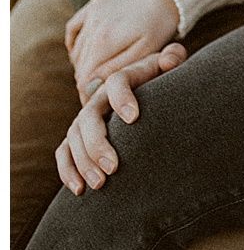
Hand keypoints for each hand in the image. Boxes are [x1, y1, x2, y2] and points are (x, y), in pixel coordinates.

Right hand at [55, 43, 185, 194]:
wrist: (148, 95)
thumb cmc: (163, 82)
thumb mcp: (169, 69)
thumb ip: (172, 60)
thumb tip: (170, 58)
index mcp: (123, 78)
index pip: (117, 82)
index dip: (122, 98)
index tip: (134, 118)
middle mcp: (99, 97)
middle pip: (89, 117)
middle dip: (97, 144)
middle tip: (114, 167)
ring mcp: (85, 118)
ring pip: (74, 138)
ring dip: (83, 163)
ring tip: (100, 184)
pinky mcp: (78, 137)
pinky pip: (65, 152)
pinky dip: (68, 171)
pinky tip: (79, 190)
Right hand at [65, 0, 181, 102]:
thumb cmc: (162, 23)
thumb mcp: (146, 51)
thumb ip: (117, 69)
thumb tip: (90, 86)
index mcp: (103, 42)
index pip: (84, 80)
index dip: (90, 96)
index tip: (99, 105)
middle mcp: (92, 28)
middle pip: (80, 67)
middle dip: (87, 84)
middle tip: (100, 95)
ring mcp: (91, 14)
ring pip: (76, 51)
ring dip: (83, 66)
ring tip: (98, 76)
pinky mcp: (93, 5)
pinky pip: (73, 29)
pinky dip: (76, 44)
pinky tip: (86, 53)